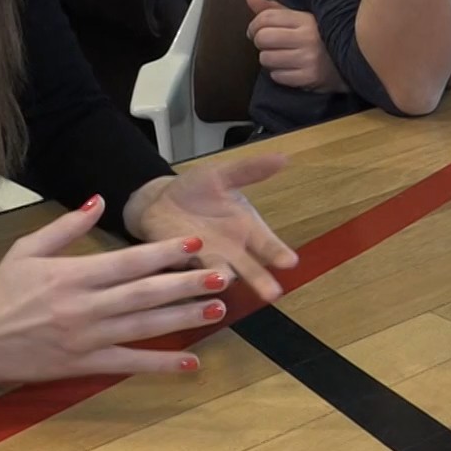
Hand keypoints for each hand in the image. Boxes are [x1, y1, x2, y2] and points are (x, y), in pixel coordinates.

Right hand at [0, 196, 234, 389]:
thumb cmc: (2, 292)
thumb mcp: (26, 249)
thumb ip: (66, 227)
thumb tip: (99, 199)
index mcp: (72, 276)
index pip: (126, 263)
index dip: (163, 253)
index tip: (194, 245)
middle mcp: (83, 307)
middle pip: (143, 295)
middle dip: (185, 285)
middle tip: (222, 277)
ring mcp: (86, 339)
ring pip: (143, 328)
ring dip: (182, 319)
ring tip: (217, 309)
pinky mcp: (84, 365)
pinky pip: (128, 364)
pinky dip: (160, 364)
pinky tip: (190, 361)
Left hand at [123, 152, 298, 302]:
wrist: (160, 200)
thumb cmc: (197, 190)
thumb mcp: (222, 175)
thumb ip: (249, 170)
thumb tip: (282, 157)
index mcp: (246, 229)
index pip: (267, 245)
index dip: (279, 253)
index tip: (290, 261)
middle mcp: (230, 251)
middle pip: (249, 269)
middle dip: (259, 280)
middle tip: (272, 292)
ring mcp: (205, 261)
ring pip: (216, 275)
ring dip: (220, 277)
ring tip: (226, 278)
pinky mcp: (179, 265)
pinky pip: (185, 273)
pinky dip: (188, 276)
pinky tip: (190, 277)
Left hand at [247, 0, 346, 93]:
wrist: (353, 62)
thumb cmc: (320, 38)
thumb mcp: (300, 19)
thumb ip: (274, 10)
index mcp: (305, 19)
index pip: (266, 18)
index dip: (254, 25)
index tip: (254, 31)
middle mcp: (307, 37)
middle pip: (263, 38)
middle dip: (260, 42)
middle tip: (268, 45)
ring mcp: (309, 59)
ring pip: (266, 59)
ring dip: (269, 60)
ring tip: (282, 57)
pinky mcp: (310, 78)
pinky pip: (277, 77)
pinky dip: (279, 74)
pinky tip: (291, 69)